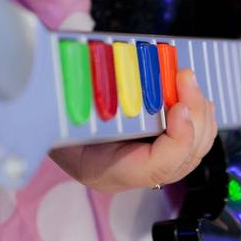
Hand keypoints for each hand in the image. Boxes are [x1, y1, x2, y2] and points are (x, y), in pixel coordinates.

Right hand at [50, 69, 217, 192]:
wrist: (41, 127)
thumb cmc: (46, 115)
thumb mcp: (53, 109)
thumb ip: (76, 97)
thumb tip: (92, 64)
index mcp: (103, 172)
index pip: (156, 167)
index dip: (177, 139)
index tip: (179, 105)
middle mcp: (127, 176)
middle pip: (181, 160)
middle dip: (194, 117)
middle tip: (185, 77)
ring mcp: (143, 167)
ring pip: (191, 153)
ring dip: (199, 117)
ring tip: (190, 82)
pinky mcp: (152, 152)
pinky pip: (187, 144)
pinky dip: (196, 119)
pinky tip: (192, 95)